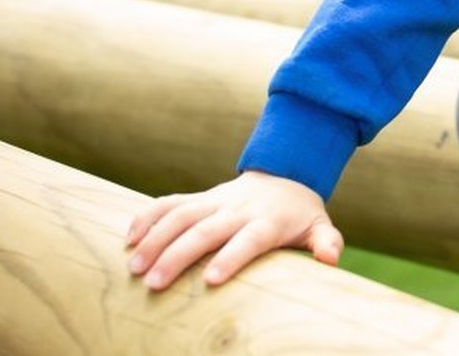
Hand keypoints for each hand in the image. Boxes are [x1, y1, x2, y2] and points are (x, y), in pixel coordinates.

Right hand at [125, 170, 340, 290]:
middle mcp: (237, 209)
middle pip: (206, 229)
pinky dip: (148, 216)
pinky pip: (169, 202)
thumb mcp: (319, 225)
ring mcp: (215, 200)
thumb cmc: (299, 214)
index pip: (249, 239)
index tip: (212, 279)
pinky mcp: (199, 198)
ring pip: (180, 215)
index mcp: (267, 221)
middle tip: (154, 283)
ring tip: (134, 267)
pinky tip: (128, 237)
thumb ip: (326, 241)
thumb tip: (330, 259)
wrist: (285, 175)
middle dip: (179, 255)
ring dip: (155, 239)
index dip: (232, 257)